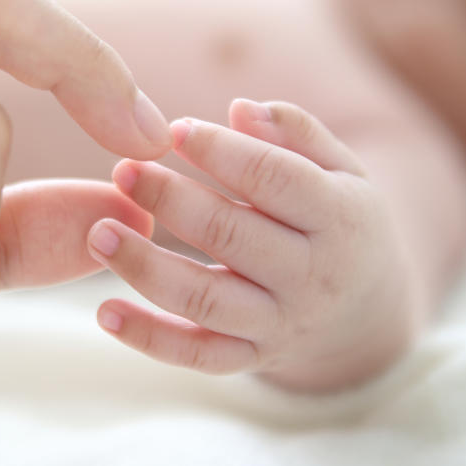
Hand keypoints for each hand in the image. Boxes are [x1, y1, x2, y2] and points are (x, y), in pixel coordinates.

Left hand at [86, 99, 423, 391]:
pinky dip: (149, 339)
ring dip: (145, 267)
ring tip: (98, 233)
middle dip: (171, 200)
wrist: (366, 316)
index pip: (275, 179)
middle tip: (124, 170)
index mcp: (338, 217)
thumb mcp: (340, 170)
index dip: (221, 151)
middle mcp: (311, 276)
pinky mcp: (250, 357)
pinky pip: (197, 355)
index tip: (173, 129)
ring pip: (206, 300)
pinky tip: (105, 312)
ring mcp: (280, 323)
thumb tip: (239, 107)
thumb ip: (297, 133)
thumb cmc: (338, 221)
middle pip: (231, 236)